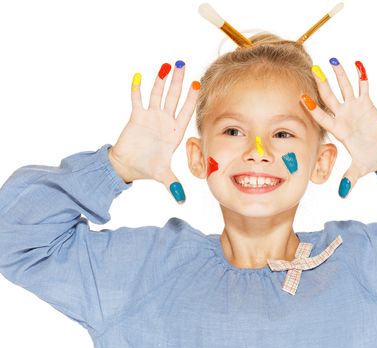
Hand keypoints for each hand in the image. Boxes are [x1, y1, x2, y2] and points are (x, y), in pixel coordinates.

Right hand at [108, 61, 200, 202]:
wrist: (128, 167)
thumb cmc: (147, 168)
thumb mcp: (163, 176)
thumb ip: (173, 185)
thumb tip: (182, 201)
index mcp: (174, 132)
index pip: (185, 112)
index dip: (191, 99)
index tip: (198, 84)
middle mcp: (164, 121)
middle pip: (173, 98)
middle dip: (178, 82)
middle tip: (183, 65)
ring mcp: (150, 117)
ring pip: (157, 95)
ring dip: (161, 81)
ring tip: (166, 65)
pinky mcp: (136, 117)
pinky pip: (137, 100)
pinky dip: (137, 89)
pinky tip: (138, 76)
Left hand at [301, 59, 376, 197]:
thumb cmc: (370, 159)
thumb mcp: (360, 169)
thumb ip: (350, 179)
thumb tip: (342, 194)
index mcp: (340, 130)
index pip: (324, 117)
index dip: (314, 108)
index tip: (302, 98)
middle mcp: (344, 117)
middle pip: (331, 98)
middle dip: (323, 85)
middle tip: (314, 69)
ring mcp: (354, 109)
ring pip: (346, 88)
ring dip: (340, 75)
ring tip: (333, 60)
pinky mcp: (367, 104)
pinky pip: (364, 87)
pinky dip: (361, 76)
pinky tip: (357, 62)